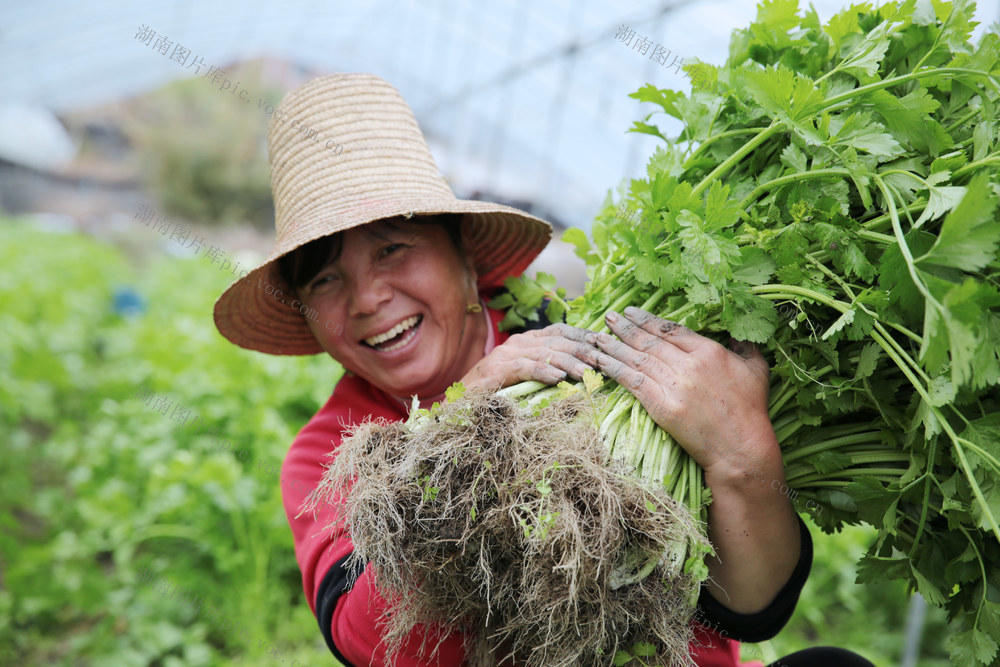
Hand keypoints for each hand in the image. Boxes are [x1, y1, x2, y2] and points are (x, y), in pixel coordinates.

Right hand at [461, 323, 600, 391]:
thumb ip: (548, 370)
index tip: (606, 343)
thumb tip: (582, 375)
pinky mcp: (497, 370)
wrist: (459, 404)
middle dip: (584, 350)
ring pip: (545, 352)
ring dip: (570, 362)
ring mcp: (506, 355)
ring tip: (588, 373)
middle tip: (605, 361)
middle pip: (559, 340)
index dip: (584, 335)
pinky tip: (559, 378)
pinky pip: (525, 367)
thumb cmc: (497, 393)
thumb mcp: (527, 379)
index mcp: (528, 341)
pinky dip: (543, 371)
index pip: (561, 331)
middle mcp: (519, 343)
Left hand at [590, 306, 799, 613]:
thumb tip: (736, 331)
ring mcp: (673, 385)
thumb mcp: (756, 370)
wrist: (741, 448)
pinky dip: (612, 369)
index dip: (649, 320)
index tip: (633, 312)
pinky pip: (631, 381)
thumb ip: (745, 346)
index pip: (671, 330)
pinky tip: (599, 361)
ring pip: (636, 359)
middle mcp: (688, 364)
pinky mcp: (661, 406)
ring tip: (596, 336)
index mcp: (709, 351)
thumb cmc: (751, 410)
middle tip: (610, 317)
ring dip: (613, 346)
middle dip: (626, 327)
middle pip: (649, 341)